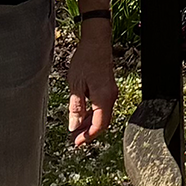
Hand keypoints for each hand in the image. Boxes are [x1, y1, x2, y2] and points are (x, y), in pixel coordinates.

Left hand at [65, 25, 116, 145]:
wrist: (96, 43)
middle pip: (102, 122)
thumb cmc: (86, 60)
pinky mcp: (108, 88)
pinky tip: (82, 115)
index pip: (99, 125)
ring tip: (76, 129)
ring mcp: (110, 93)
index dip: (88, 136)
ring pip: (102, 115)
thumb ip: (76, 107)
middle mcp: (110, 97)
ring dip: (90, 123)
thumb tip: (74, 125)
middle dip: (89, 132)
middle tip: (75, 139)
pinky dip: (93, 114)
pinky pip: (102, 107)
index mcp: (103, 98)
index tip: (77, 143)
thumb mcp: (75, 85)